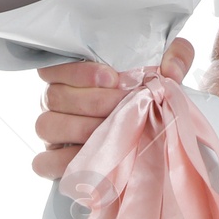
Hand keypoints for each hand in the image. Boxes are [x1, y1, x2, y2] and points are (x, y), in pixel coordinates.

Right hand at [31, 37, 195, 180]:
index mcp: (70, 73)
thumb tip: (171, 70)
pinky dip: (63, 162)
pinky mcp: (51, 159)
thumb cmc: (147, 92)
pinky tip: (93, 159)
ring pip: (46, 125)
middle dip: (93, 102)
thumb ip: (176, 56)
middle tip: (122, 106)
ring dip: (80, 129)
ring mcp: (51, 130)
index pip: (55, 65)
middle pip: (55, 96)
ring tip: (112, 132)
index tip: (113, 78)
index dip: (80, 72)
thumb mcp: (167, 68)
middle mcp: (54, 99)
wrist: (147, 127)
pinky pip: (43, 162)